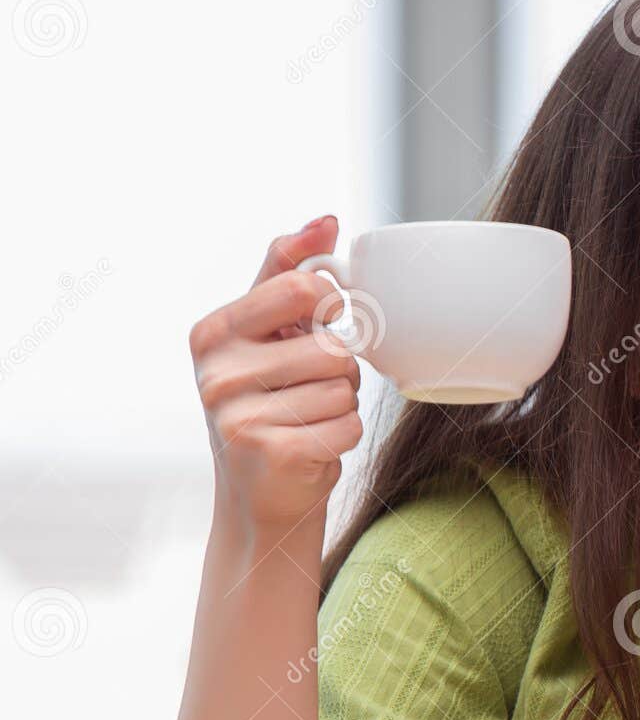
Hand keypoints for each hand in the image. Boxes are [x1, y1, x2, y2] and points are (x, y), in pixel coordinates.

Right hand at [190, 216, 364, 537]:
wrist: (262, 499)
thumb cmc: (274, 408)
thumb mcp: (270, 338)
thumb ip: (290, 276)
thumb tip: (323, 220)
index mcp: (213, 331)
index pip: (300, 286)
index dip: (329, 305)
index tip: (320, 321)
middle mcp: (215, 370)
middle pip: (331, 344)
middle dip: (338, 368)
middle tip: (308, 390)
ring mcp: (237, 414)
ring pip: (343, 386)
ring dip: (341, 405)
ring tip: (307, 420)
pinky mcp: (269, 451)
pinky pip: (347, 424)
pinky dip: (344, 436)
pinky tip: (313, 447)